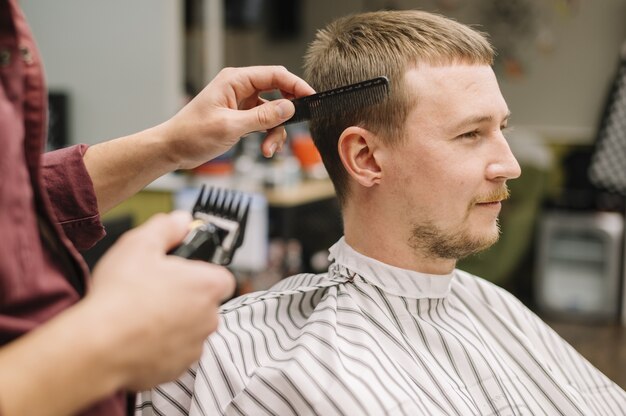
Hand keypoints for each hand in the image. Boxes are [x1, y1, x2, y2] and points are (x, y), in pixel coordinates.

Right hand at [84, 211, 234, 390]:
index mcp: (208, 285)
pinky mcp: (176, 370)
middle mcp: (210, 318)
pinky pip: (173, 353)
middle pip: (204, 303)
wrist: (99, 345)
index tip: (179, 272)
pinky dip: (159, 347)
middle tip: (153, 292)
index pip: (221, 276)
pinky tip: (135, 338)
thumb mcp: (140, 244)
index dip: (200, 273)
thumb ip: (166, 228)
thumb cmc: (121, 294)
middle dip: (184, 298)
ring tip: (139, 316)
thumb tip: (181, 220)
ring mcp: (194, 346)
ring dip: (172, 323)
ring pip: (189, 329)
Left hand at [159, 65, 315, 168]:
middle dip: (286, 112)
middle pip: (278, 91)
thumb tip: (288, 108)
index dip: (296, 85)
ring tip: (269, 148)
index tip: (311, 98)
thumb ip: (262, 117)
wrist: (174, 149)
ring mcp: (241, 102)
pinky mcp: (241, 116)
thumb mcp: (230, 126)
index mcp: (235, 80)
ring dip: (276, 131)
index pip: (274, 75)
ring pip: (273, 111)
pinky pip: (264, 122)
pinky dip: (268, 135)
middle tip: (296, 125)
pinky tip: (265, 148)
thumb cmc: (192, 134)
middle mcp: (240, 87)